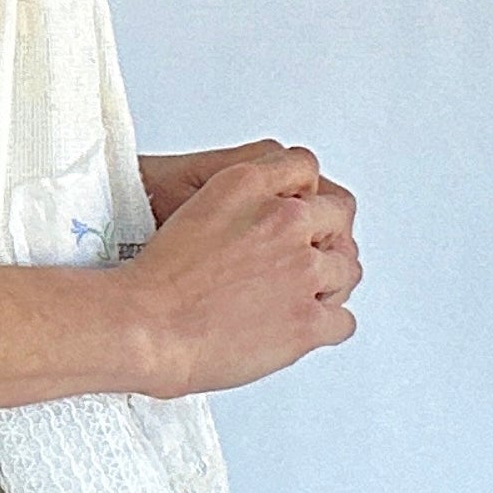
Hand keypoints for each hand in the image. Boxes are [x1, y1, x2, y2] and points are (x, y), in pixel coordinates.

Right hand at [127, 141, 360, 395]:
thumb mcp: (194, 208)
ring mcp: (301, 269)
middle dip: (327, 234)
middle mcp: (282, 220)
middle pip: (338, 213)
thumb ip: (237, 202)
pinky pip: (342, 319)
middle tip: (310, 253)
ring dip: (330, 280)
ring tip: (308, 293)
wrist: (145, 326)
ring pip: (347, 267)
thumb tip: (261, 215)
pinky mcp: (307, 319)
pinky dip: (326, 325)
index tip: (302, 208)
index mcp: (247, 185)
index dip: (305, 192)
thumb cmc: (155, 281)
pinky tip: (306, 325)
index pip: (304, 166)